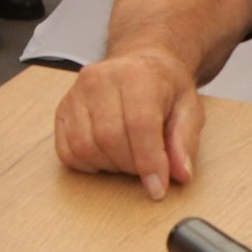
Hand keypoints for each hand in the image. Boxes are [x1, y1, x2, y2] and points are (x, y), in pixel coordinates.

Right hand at [53, 51, 203, 200]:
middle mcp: (102, 79)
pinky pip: (66, 150)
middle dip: (131, 165)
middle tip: (146, 167)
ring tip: (127, 156)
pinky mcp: (63, 109)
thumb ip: (184, 141)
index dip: (149, 162)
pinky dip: (87, 163)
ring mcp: (77, 93)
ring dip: (109, 165)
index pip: (139, 124)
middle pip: (109, 138)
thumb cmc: (163, 87)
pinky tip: (106, 155)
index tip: (158, 187)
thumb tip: (179, 173)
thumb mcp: (188, 108)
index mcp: (138, 75)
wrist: (140, 64)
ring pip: (85, 147)